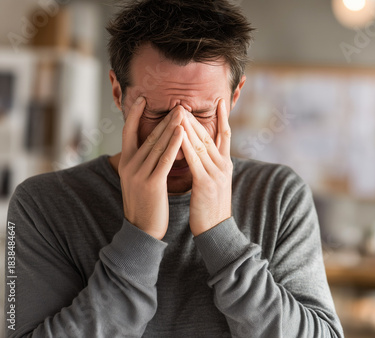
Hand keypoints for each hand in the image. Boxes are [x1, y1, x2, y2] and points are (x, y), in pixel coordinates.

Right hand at [118, 96, 183, 239]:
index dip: (134, 115)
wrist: (142, 230)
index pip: (127, 132)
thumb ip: (144, 161)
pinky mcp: (151, 184)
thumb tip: (153, 145)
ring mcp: (139, 174)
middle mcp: (130, 166)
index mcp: (125, 163)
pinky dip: (174, 145)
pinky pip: (164, 160)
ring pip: (157, 146)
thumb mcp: (138, 179)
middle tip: (177, 104)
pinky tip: (182, 134)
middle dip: (164, 119)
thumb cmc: (145, 203)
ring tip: (182, 112)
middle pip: (148, 136)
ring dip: (171, 127)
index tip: (142, 98)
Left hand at [181, 98, 232, 235]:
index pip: (225, 135)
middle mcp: (223, 165)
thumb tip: (205, 154)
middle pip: (209, 136)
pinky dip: (185, 146)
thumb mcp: (216, 183)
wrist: (217, 230)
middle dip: (196, 119)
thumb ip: (212, 166)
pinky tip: (177, 136)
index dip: (223, 117)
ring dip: (189, 128)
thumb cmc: (212, 207)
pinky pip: (194, 160)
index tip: (220, 101)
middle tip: (185, 103)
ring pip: (201, 145)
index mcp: (226, 164)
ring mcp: (216, 173)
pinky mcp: (205, 183)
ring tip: (178, 112)